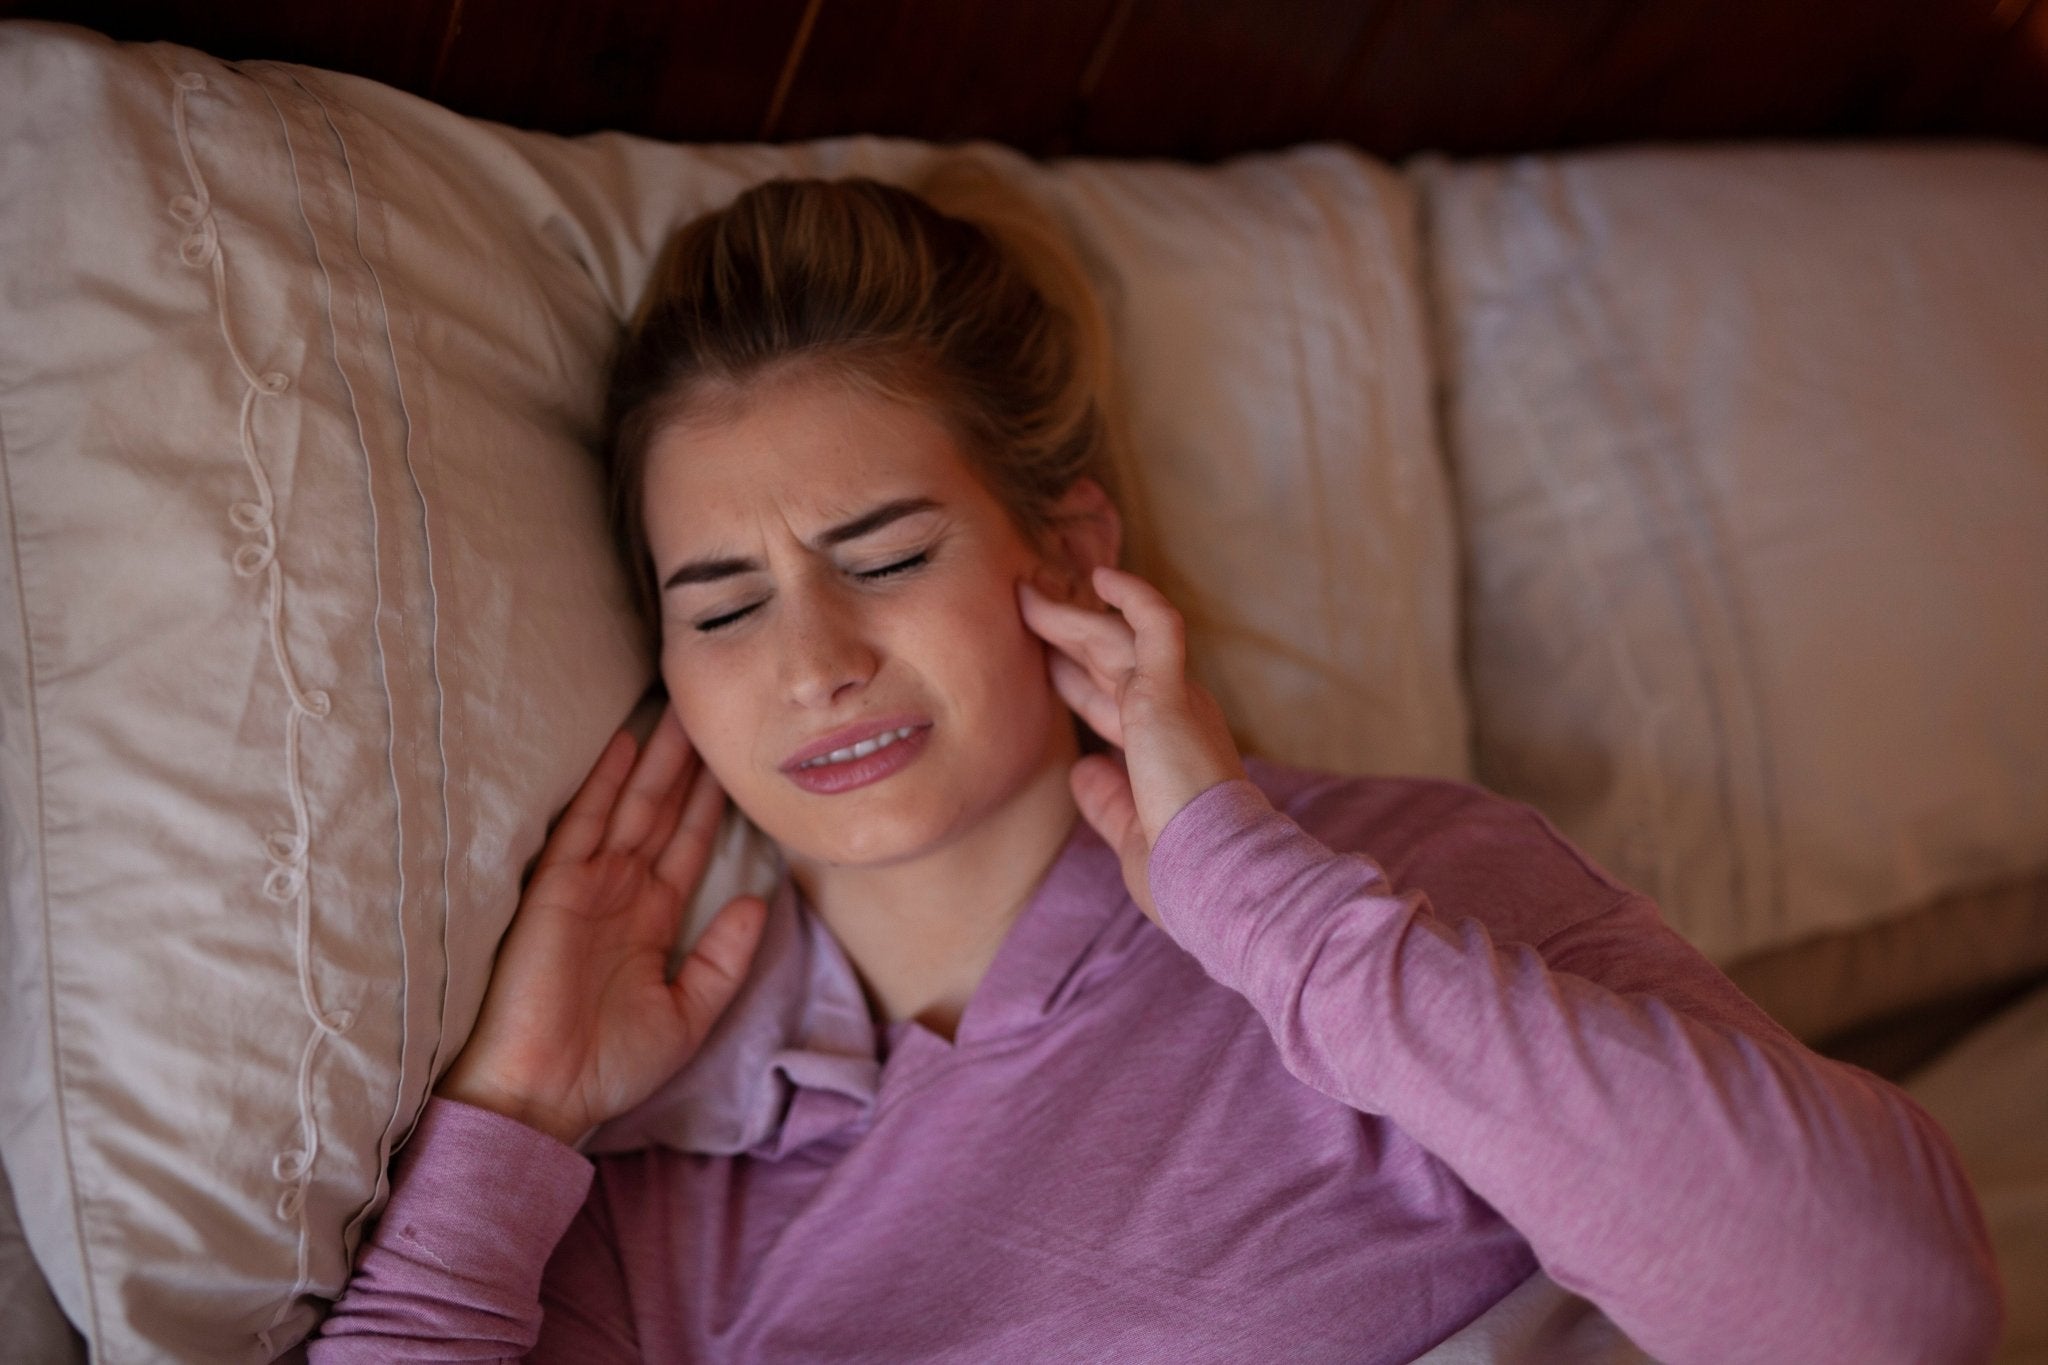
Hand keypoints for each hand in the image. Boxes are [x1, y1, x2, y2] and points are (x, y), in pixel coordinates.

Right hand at [435, 707, 766, 1144]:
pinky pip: (584, 823)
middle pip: (664, 814)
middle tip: (714, 713)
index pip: (689, 847)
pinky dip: (605, 783)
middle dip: (689, 766)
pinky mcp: (556, 888)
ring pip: (633, 807)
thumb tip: (760, 901)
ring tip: (684, 710)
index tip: (737, 762)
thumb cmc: (609, 1067)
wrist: (543, 1094)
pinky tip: (627, 743)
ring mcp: (589, 886)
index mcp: (652, 920)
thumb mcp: (688, 1014)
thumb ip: (724, 958)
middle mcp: (623, 893)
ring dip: (659, 761)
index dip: (712, 805)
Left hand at [1019, 565, 1244, 922]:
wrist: (1216, 876)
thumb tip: (1081, 771)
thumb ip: (1107, 799)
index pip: (1111, 702)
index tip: (1042, 663)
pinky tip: (1100, 576)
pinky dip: (1132, 596)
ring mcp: (1174, 700)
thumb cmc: (1182, 870)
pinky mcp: (1171, 692)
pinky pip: (1156, 624)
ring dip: (1068, 616)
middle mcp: (1175, 716)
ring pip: (1114, 639)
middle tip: (1025, 608)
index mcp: (1165, 750)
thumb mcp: (1131, 831)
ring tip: (1027, 592)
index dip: (1074, 680)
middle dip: (1065, 636)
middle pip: (1106, 662)